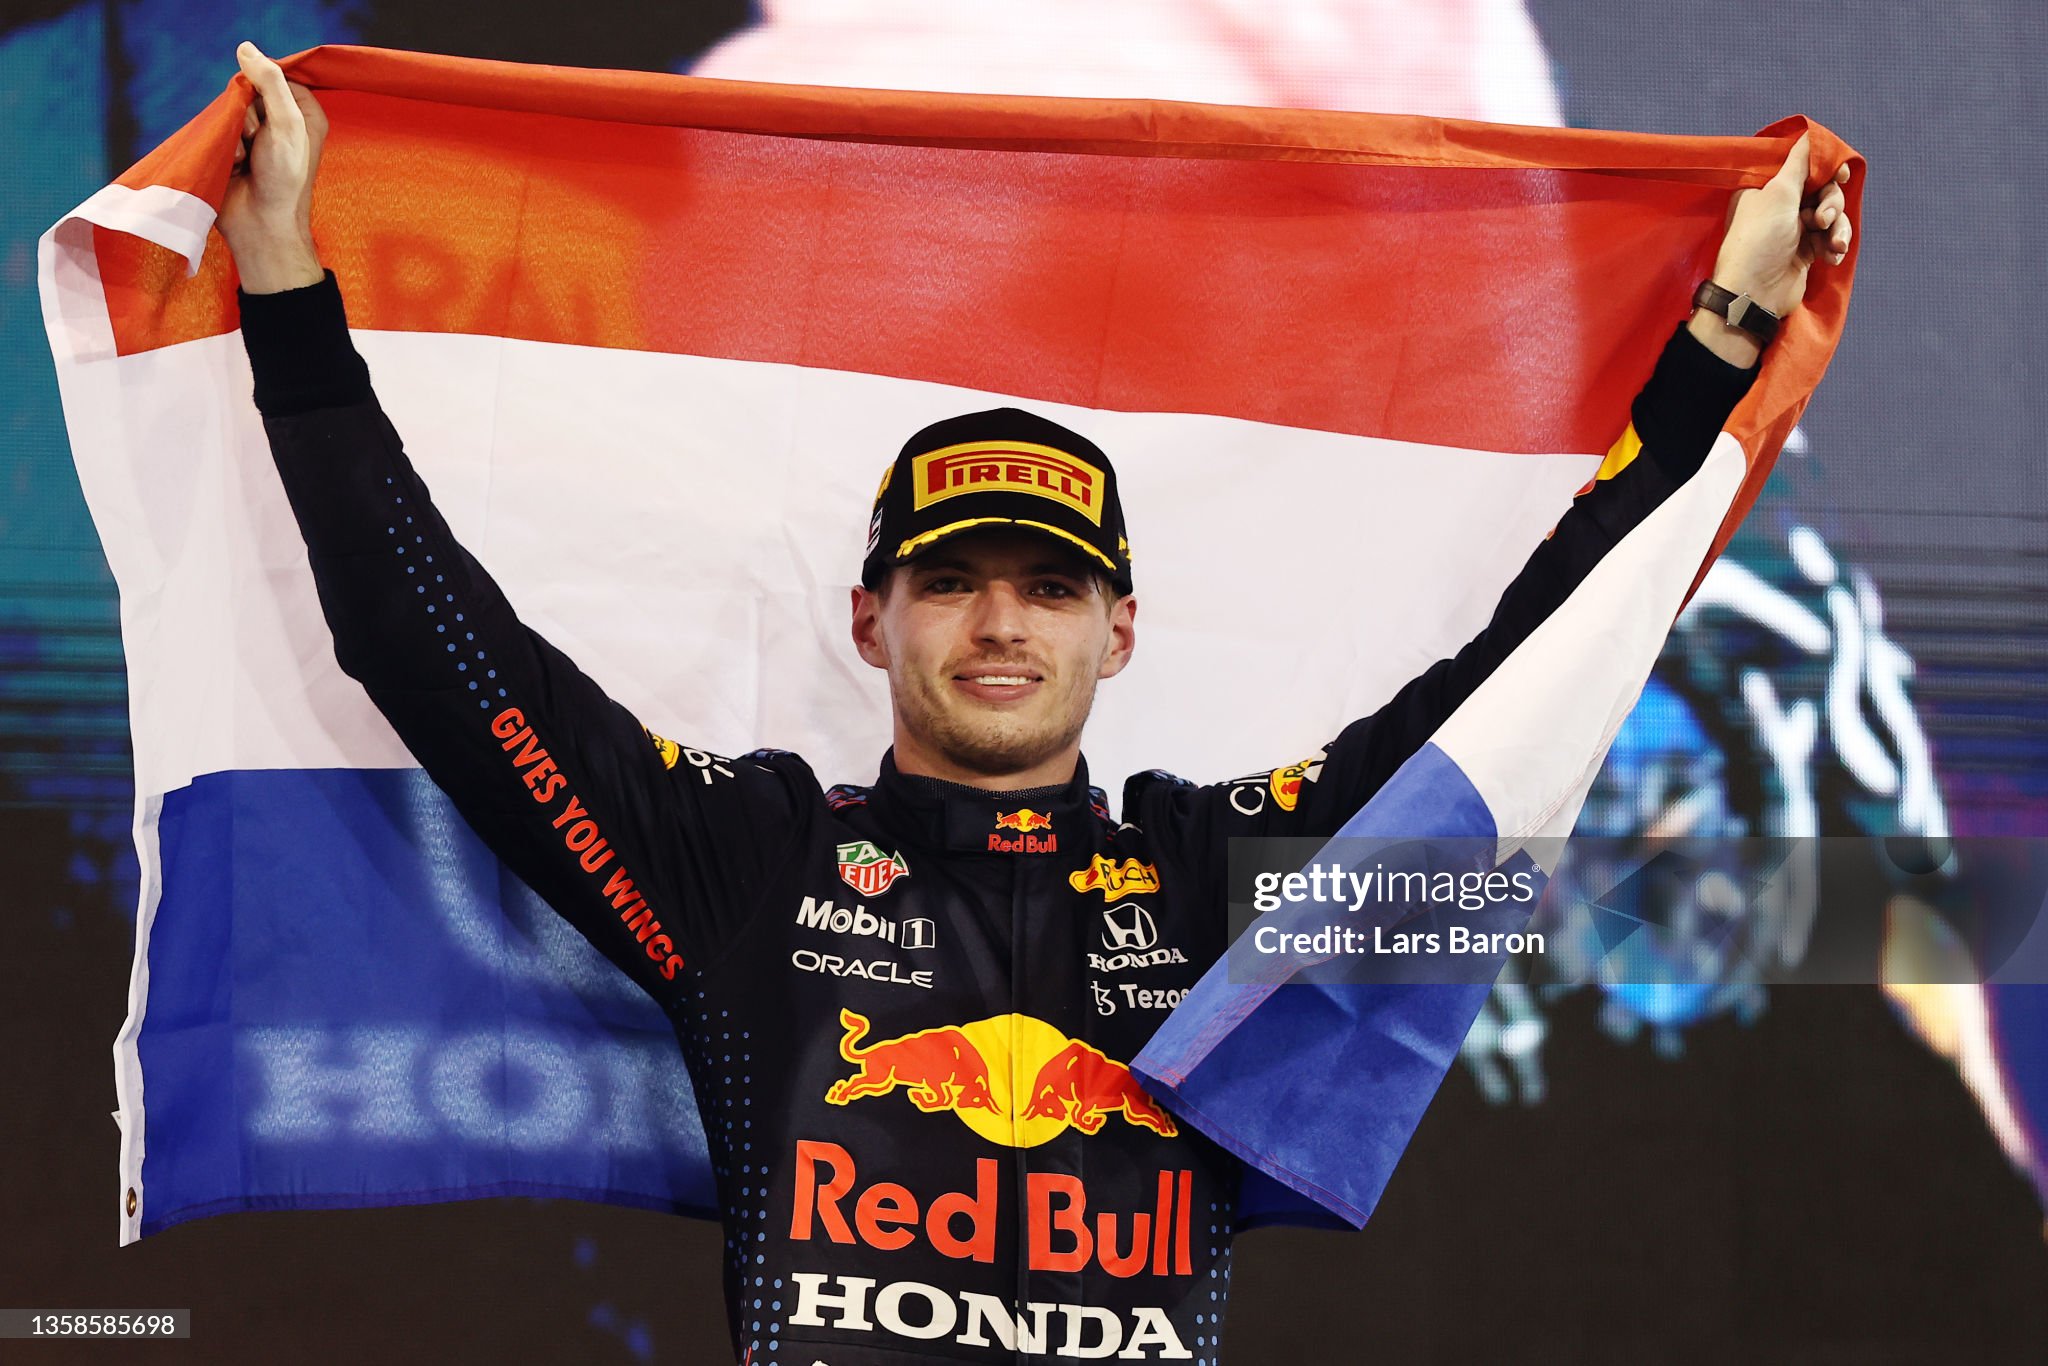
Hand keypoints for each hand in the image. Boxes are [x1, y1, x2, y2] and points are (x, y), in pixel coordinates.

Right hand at [218, 40, 329, 293]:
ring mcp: (258, 137)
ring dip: (233, 131)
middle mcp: (284, 123)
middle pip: (249, 91)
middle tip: (257, 141)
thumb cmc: (284, 178)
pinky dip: (223, 144)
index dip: (264, 86)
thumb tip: (246, 47)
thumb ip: (270, 83)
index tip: (268, 109)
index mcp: (305, 113)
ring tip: (245, 157)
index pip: (276, 76)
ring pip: (232, 109)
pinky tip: (234, 164)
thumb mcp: (286, 123)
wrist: (261, 225)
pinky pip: (220, 130)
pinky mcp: (236, 150)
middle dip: (246, 112)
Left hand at [1687, 131, 1851, 365]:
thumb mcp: (1779, 192)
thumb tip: (1808, 135)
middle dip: (1831, 203)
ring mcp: (1793, 228)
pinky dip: (1835, 245)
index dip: (1824, 169)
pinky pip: (1831, 237)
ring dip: (1837, 227)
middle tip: (1823, 219)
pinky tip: (1831, 257)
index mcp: (1765, 188)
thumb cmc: (1761, 239)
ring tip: (1832, 244)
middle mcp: (1779, 205)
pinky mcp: (1806, 250)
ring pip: (1832, 214)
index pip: (1802, 167)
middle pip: (1823, 190)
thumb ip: (1799, 163)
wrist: (1755, 293)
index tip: (1838, 174)